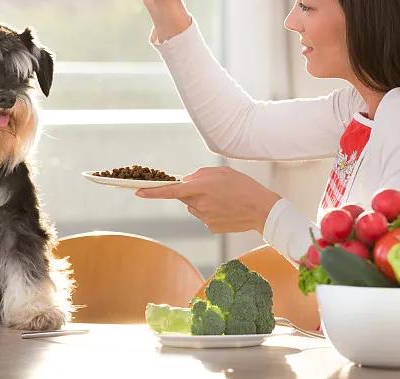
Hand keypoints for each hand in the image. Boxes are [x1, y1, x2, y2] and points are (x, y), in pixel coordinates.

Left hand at [135, 166, 280, 233]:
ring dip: (204, 202)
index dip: (152, 191)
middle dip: (194, 193)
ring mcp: (204, 218)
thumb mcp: (222, 172)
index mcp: (200, 188)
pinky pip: (206, 217)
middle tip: (215, 189)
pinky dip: (214, 212)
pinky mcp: (211, 227)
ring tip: (225, 199)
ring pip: (196, 208)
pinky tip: (228, 209)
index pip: (170, 191)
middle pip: (186, 198)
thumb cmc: (244, 187)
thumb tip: (187, 182)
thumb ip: (200, 175)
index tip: (137, 191)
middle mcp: (199, 204)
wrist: (262, 210)